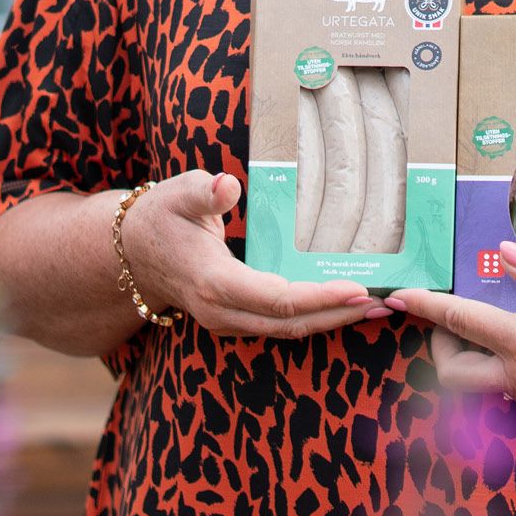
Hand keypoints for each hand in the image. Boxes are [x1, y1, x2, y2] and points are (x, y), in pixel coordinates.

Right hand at [122, 170, 384, 340]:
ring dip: (333, 320)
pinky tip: (345, 305)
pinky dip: (315, 317)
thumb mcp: (177, 194)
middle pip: (290, 324)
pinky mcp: (235, 321)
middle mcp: (222, 312)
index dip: (320, 298)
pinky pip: (281, 326)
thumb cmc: (160, 217)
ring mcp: (227, 322)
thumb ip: (203, 191)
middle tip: (386, 302)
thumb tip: (227, 185)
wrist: (130, 254)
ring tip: (378, 306)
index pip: (277, 299)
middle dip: (340, 314)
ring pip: (288, 330)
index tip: (358, 289)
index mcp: (213, 282)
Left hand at [388, 240, 515, 439]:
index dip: (425, 306)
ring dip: (470, 357)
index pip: (461, 323)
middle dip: (440, 342)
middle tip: (452, 313)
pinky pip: (507, 392)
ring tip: (487, 323)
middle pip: (453, 370)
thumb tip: (506, 252)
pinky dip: (499, 368)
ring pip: (478, 385)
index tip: (398, 294)